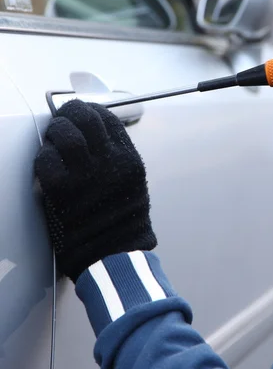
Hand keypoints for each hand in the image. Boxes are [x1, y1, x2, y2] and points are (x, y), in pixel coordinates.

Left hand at [35, 100, 156, 281]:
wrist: (114, 258)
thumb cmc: (122, 225)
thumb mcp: (133, 184)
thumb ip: (117, 159)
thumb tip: (95, 139)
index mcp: (129, 159)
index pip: (108, 118)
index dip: (90, 110)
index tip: (81, 112)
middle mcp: (111, 162)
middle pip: (86, 118)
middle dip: (69, 113)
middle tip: (61, 119)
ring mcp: (86, 174)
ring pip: (65, 133)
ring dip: (54, 133)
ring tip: (51, 140)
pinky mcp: (63, 190)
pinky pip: (46, 159)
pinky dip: (43, 158)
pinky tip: (46, 165)